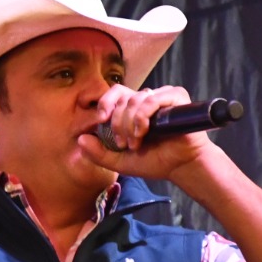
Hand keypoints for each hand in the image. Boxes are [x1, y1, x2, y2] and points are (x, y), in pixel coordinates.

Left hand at [77, 84, 216, 182]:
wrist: (181, 167)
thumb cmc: (155, 161)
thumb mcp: (120, 162)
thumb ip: (99, 153)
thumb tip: (80, 139)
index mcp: (134, 108)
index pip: (115, 93)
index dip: (105, 103)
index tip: (101, 120)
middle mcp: (147, 99)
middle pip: (122, 98)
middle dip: (118, 123)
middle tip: (124, 144)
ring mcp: (162, 96)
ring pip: (135, 100)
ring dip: (130, 124)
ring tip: (136, 143)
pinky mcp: (176, 98)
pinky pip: (152, 99)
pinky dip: (143, 116)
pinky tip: (144, 132)